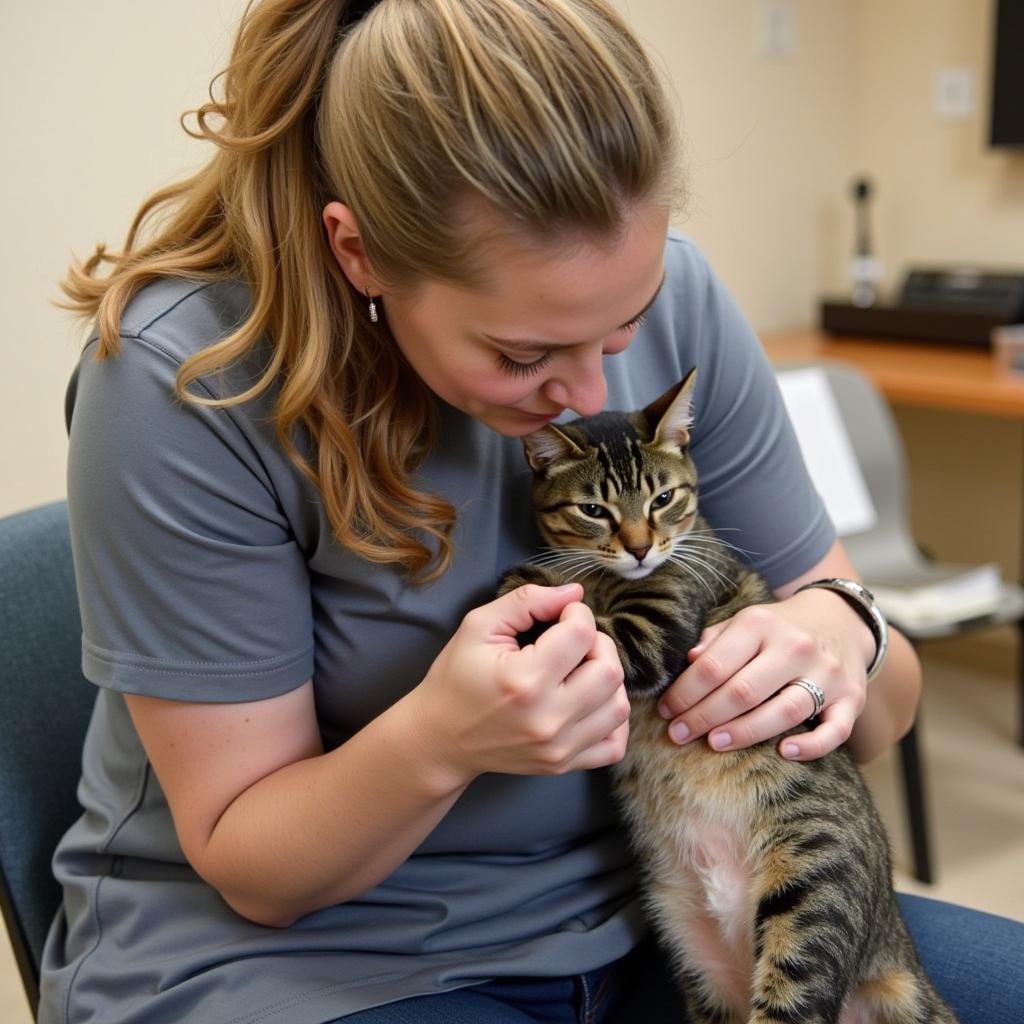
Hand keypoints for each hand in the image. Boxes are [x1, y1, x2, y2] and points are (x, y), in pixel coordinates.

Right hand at [414, 583, 629, 783]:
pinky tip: (591, 701)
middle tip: (572, 640)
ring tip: (581, 669)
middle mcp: (548, 718)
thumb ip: (527, 602)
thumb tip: (574, 592)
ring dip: (607, 678)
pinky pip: (614, 744)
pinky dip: (611, 719)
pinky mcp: (563, 764)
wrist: (440, 737)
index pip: (581, 633)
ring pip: (618, 706)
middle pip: (609, 670)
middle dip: (598, 643)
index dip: (576, 613)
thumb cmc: (456, 678)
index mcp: (525, 680)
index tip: (561, 614)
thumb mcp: (479, 626)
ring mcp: (558, 747)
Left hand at [656, 589, 873, 759]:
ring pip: (785, 711)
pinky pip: (835, 730)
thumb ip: (715, 640)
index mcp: (761, 624)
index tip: (667, 711)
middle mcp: (796, 647)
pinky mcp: (852, 698)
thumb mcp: (744, 622)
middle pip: (744, 691)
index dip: (685, 692)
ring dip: (746, 732)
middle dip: (705, 716)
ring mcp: (827, 674)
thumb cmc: (778, 628)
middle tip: (678, 734)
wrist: (839, 618)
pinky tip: (785, 752)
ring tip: (714, 743)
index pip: (715, 665)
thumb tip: (686, 661)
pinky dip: (812, 746)